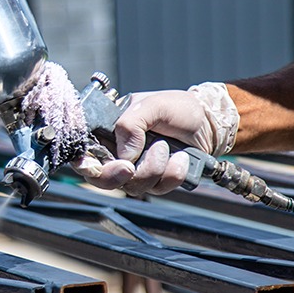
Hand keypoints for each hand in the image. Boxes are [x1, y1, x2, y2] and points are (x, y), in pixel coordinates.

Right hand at [72, 82, 238, 195]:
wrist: (209, 122)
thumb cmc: (179, 108)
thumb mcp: (153, 104)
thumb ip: (131, 123)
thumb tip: (124, 154)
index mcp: (108, 132)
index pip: (85, 154)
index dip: (84, 165)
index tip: (92, 167)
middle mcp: (119, 154)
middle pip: (103, 179)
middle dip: (116, 175)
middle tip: (129, 166)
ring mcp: (137, 170)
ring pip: (132, 185)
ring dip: (153, 167)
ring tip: (166, 146)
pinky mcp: (157, 181)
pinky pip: (158, 188)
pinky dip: (172, 174)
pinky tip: (180, 158)